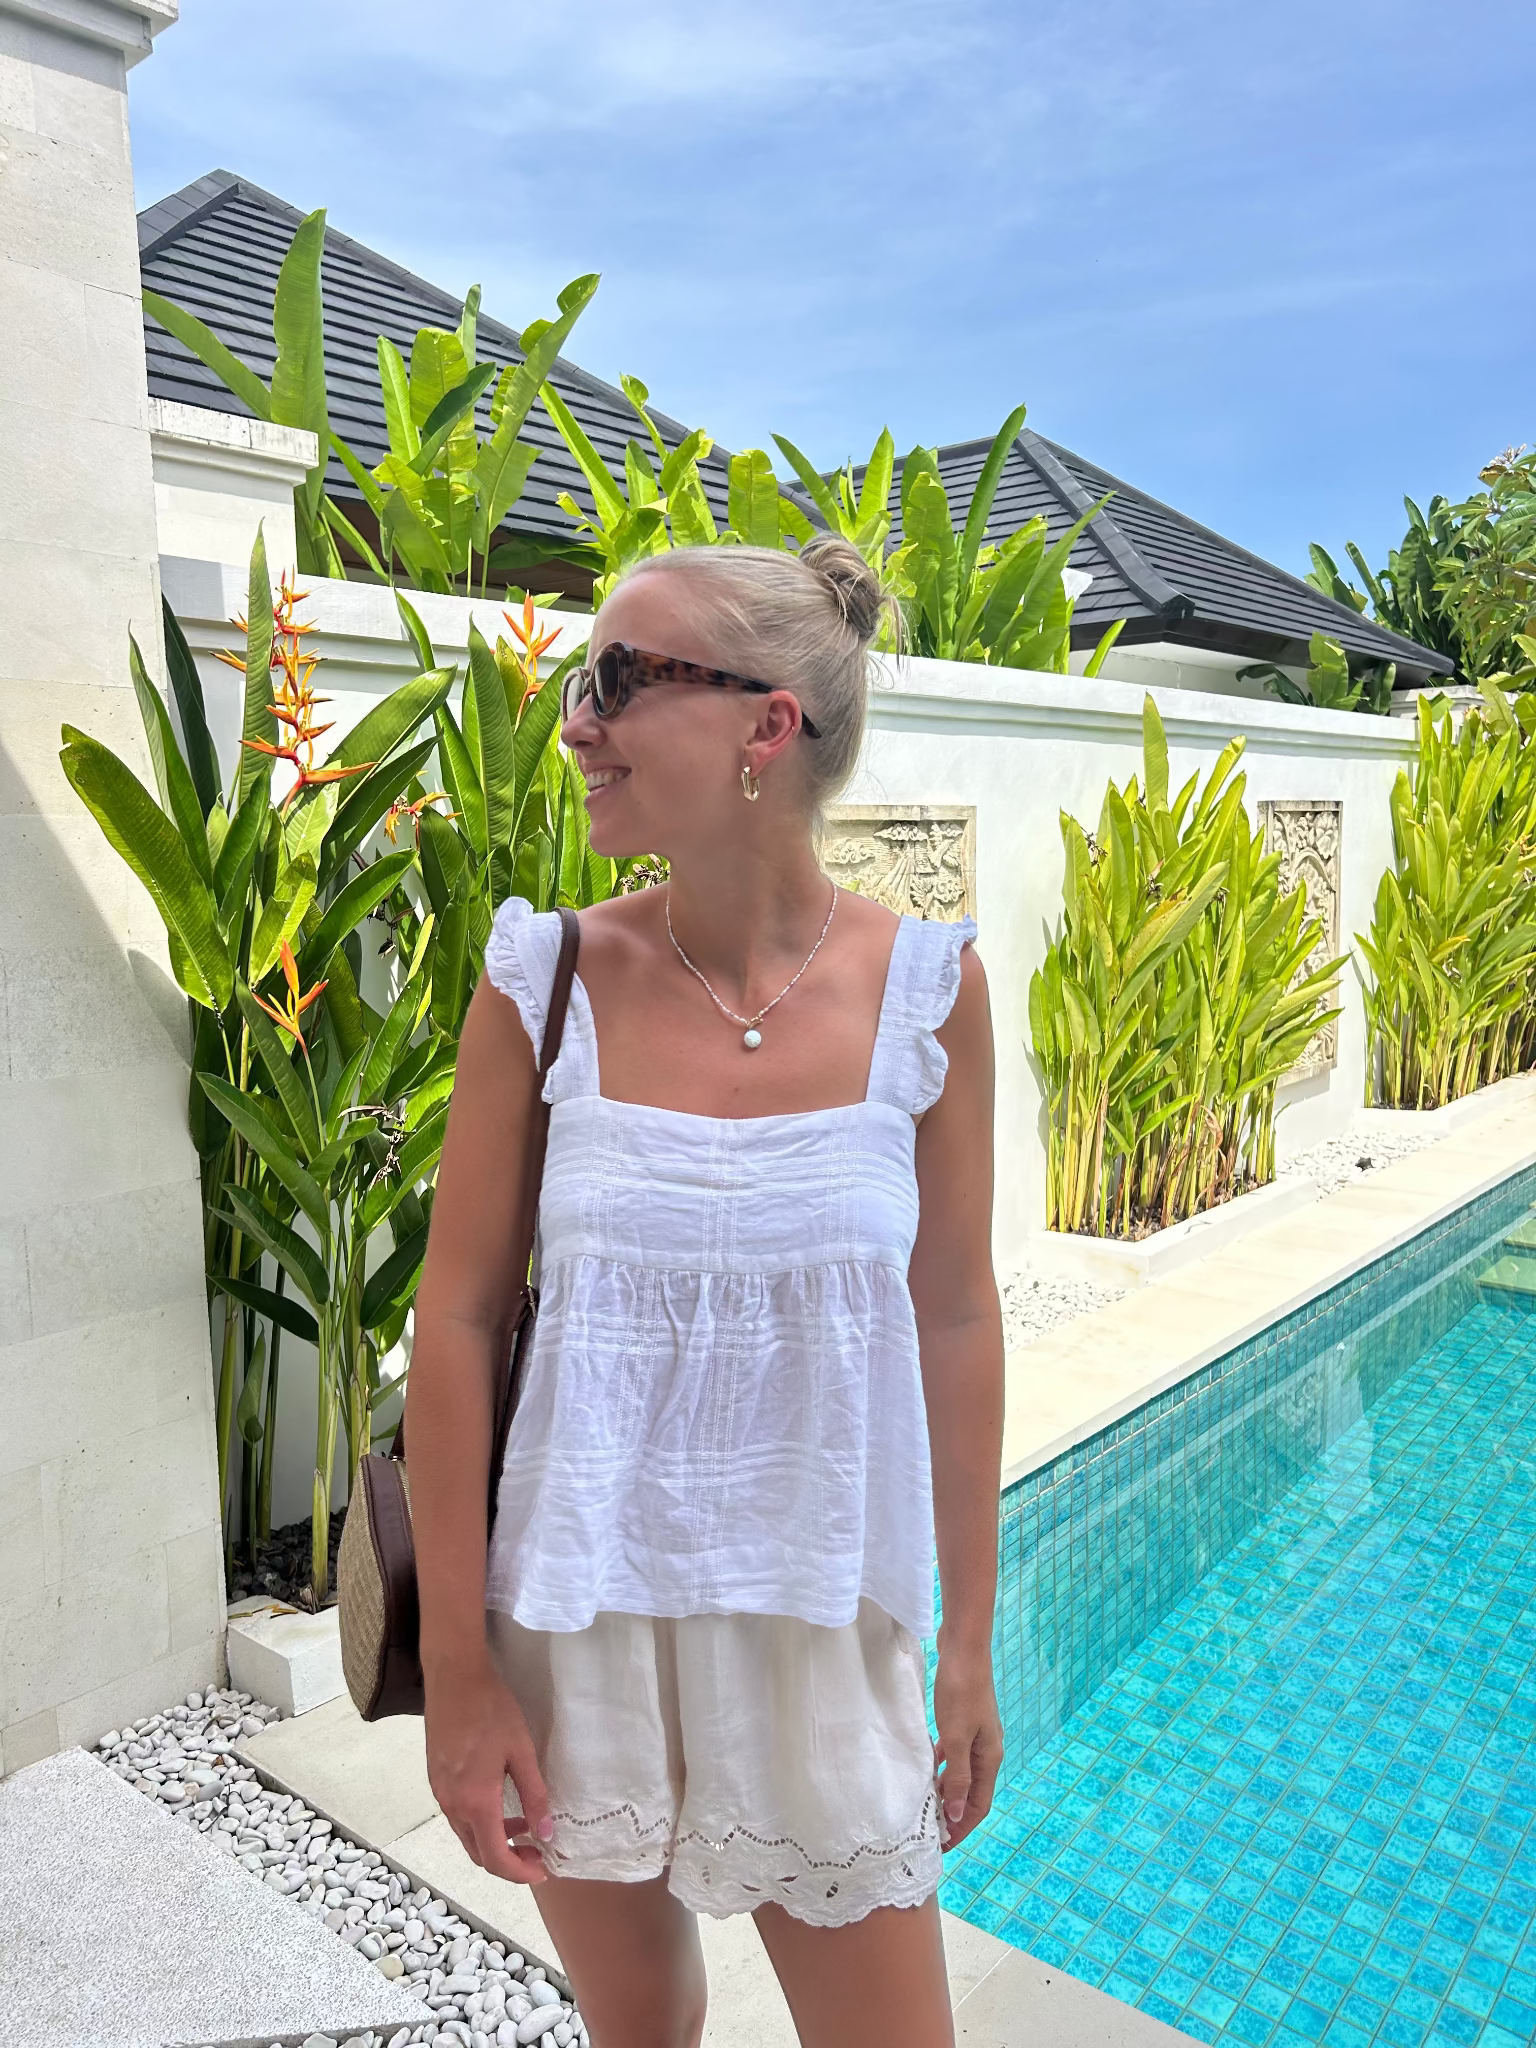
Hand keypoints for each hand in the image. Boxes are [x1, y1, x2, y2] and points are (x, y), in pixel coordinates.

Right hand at [424, 1660, 551, 1883]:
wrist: (453, 1678)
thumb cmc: (492, 1710)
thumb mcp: (521, 1751)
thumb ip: (534, 1795)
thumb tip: (546, 1833)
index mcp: (475, 1802)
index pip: (495, 1858)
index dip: (520, 1872)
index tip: (542, 1867)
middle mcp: (452, 1805)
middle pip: (478, 1853)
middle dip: (508, 1861)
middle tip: (537, 1850)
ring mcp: (440, 1794)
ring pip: (467, 1836)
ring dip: (494, 1840)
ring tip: (525, 1826)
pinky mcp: (436, 1780)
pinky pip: (458, 1816)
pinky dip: (481, 1822)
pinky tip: (501, 1804)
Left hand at [932, 1641, 1002, 1848]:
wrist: (963, 1648)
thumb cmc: (961, 1690)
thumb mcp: (957, 1737)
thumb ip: (957, 1776)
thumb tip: (955, 1814)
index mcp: (990, 1758)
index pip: (978, 1805)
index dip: (962, 1828)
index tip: (943, 1847)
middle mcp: (987, 1750)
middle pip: (970, 1792)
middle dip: (953, 1814)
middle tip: (929, 1832)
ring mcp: (976, 1734)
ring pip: (960, 1773)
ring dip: (945, 1791)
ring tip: (924, 1807)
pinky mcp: (963, 1720)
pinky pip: (953, 1754)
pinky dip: (941, 1766)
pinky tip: (925, 1768)